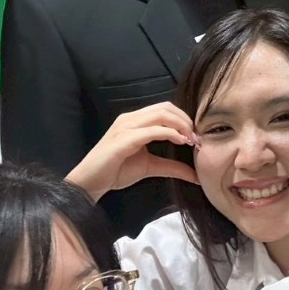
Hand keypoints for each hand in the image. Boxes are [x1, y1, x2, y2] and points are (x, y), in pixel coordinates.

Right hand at [66, 101, 198, 200]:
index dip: (184, 119)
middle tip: (197, 138)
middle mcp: (131, 118)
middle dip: (186, 120)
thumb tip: (196, 175)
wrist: (91, 182)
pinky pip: (151, 130)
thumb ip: (172, 167)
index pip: (165, 109)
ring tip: (191, 140)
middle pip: (166, 108)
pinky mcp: (123, 139)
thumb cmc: (117, 171)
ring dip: (181, 125)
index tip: (197, 137)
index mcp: (136, 120)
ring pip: (160, 114)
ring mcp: (126, 126)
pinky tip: (180, 141)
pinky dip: (169, 133)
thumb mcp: (151, 167)